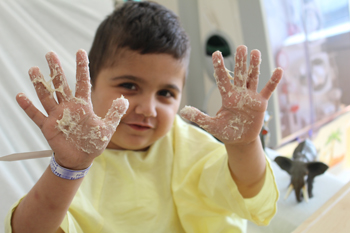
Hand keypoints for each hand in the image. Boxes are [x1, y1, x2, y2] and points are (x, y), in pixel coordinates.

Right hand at [16, 50, 128, 168]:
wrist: (81, 159)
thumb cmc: (93, 143)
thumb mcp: (108, 128)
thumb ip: (115, 113)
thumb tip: (124, 99)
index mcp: (83, 105)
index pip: (82, 82)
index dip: (81, 67)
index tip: (80, 52)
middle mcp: (68, 107)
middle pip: (61, 85)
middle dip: (56, 70)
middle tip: (50, 53)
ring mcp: (57, 115)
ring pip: (47, 96)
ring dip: (40, 84)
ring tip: (34, 70)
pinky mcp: (48, 126)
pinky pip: (36, 115)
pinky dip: (28, 107)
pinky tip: (21, 96)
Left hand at [180, 45, 281, 145]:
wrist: (240, 140)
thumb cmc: (226, 131)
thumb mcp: (211, 125)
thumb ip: (199, 117)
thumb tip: (183, 111)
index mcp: (227, 97)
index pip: (223, 79)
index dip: (220, 67)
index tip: (216, 53)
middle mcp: (239, 94)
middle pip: (240, 75)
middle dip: (240, 62)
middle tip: (241, 47)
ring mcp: (250, 97)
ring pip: (253, 78)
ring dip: (255, 66)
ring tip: (255, 52)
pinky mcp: (260, 103)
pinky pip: (267, 90)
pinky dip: (273, 81)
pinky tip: (279, 70)